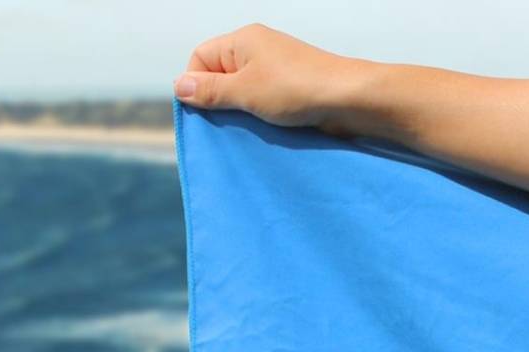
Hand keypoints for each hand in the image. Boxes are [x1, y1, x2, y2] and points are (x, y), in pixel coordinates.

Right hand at [173, 23, 367, 132]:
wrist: (349, 100)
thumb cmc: (297, 89)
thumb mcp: (246, 91)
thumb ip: (212, 91)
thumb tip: (179, 87)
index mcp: (241, 41)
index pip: (200, 58)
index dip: (195, 85)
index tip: (202, 113)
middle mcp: (257, 51)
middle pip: (220, 76)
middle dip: (218, 102)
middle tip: (221, 129)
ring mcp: (276, 71)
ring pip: (243, 93)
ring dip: (241, 114)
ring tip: (245, 133)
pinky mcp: (292, 90)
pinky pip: (265, 102)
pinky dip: (260, 117)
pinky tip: (263, 133)